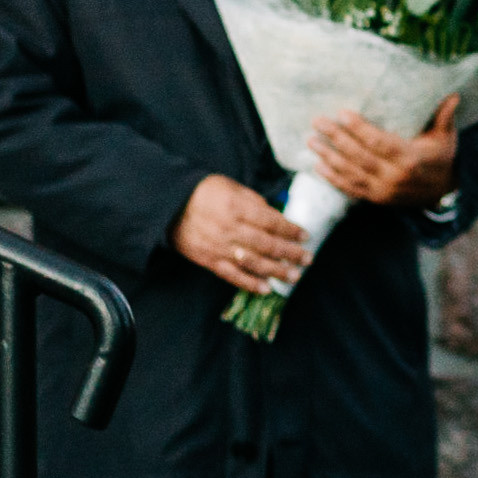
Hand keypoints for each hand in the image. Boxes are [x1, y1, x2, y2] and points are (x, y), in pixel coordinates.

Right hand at [171, 174, 311, 292]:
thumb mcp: (233, 188)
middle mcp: (230, 230)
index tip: (305, 236)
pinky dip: (250, 284)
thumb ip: (256, 203)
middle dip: (290, 253)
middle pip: (267, 245)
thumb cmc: (205, 193)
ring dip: (276, 271)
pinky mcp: (209, 261)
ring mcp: (219, 248)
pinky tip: (266, 289)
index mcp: (238, 208)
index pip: (272, 222)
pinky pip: (232, 276)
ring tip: (294, 276)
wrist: (170, 206)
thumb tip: (277, 217)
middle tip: (308, 259)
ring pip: (253, 263)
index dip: (291, 230)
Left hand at [310, 96, 457, 207]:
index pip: (380, 142)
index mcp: (411, 159)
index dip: (359, 129)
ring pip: (351, 173)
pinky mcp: (375, 199)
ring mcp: (383, 191)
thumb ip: (445, 117)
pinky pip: (350, 189)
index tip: (342, 113)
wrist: (442, 193)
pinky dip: (332, 178)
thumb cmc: (441, 158)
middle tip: (318, 121)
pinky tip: (318, 165)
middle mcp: (395, 177)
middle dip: (337, 138)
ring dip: (329, 157)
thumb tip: (453, 95)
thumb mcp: (447, 137)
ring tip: (312, 141)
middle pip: (360, 157)